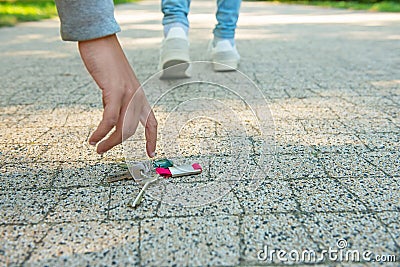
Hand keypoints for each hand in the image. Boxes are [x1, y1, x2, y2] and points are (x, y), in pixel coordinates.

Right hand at [78, 34, 156, 155]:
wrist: (99, 40)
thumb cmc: (106, 61)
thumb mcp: (115, 84)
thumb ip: (116, 101)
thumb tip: (110, 116)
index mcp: (139, 95)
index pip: (152, 122)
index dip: (153, 139)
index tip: (151, 153)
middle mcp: (137, 96)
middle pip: (132, 130)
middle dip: (117, 144)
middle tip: (103, 150)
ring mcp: (127, 93)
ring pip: (122, 127)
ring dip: (109, 142)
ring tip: (97, 148)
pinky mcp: (115, 90)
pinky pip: (109, 119)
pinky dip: (101, 132)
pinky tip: (93, 138)